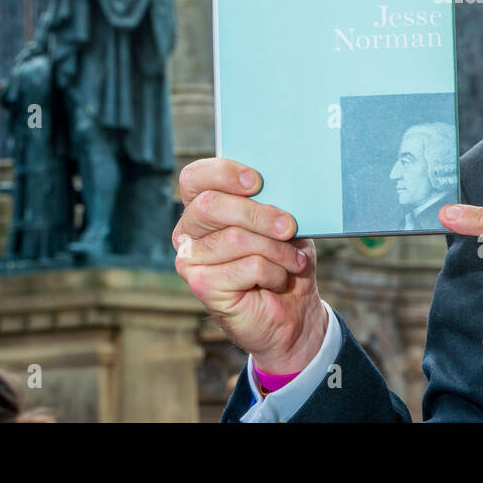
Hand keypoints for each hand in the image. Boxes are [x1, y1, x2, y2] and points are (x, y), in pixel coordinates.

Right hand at [173, 157, 327, 373]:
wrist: (294, 310)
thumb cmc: (286, 259)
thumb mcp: (284, 223)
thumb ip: (273, 202)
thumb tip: (277, 185)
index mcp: (204, 206)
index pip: (195, 177)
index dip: (223, 173)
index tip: (257, 181)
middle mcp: (188, 231)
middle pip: (211, 205)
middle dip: (258, 214)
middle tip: (289, 226)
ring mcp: (190, 259)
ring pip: (235, 238)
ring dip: (276, 249)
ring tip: (293, 261)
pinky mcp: (202, 285)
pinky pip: (247, 266)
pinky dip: (274, 272)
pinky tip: (278, 280)